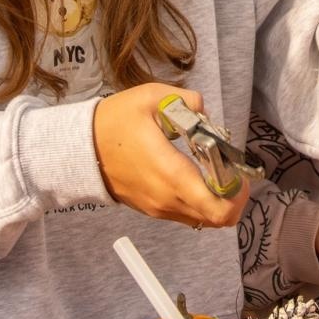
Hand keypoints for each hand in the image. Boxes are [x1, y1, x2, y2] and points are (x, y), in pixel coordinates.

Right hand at [93, 83, 249, 228]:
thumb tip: (205, 113)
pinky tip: (196, 176)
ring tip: (213, 171)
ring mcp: (159, 209)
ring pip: (204, 219)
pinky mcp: (152, 210)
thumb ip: (188, 102)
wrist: (79, 148)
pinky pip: (187, 215)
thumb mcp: (152, 98)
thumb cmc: (115, 122)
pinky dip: (201, 202)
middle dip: (234, 197)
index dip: (239, 194)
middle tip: (232, 171)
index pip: (218, 207)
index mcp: (172, 174)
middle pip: (219, 218)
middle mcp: (168, 199)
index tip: (238, 170)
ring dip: (218, 200)